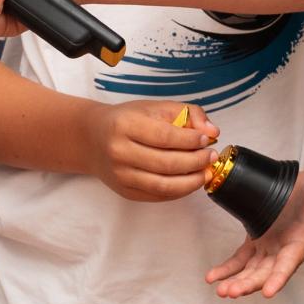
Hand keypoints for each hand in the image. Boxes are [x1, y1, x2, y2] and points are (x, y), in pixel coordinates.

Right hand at [90, 101, 220, 202]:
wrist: (92, 139)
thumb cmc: (127, 121)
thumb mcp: (154, 108)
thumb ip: (186, 114)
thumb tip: (211, 131)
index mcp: (125, 125)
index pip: (165, 137)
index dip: (190, 140)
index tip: (207, 140)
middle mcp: (119, 152)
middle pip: (166, 164)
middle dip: (196, 161)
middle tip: (210, 156)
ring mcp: (121, 175)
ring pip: (164, 185)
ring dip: (191, 181)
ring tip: (205, 172)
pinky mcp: (125, 191)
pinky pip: (158, 196)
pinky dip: (179, 191)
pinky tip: (190, 180)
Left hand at [207, 164, 303, 298]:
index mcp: (301, 242)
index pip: (289, 264)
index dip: (279, 278)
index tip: (268, 293)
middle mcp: (284, 250)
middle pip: (265, 273)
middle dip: (248, 284)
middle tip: (231, 292)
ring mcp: (270, 247)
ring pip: (250, 270)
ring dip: (235, 281)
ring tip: (219, 290)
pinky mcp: (257, 240)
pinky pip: (240, 259)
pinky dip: (227, 269)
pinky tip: (212, 278)